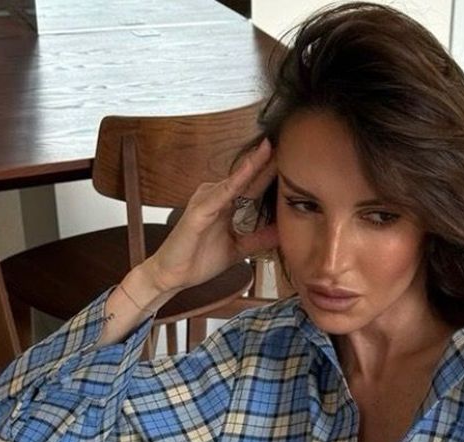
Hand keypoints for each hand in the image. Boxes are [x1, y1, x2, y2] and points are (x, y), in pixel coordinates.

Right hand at [142, 137, 278, 296]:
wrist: (172, 275)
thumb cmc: (198, 260)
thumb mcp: (237, 249)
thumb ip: (257, 239)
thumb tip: (280, 232)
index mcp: (225, 205)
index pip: (252, 185)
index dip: (270, 173)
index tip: (291, 161)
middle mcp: (216, 197)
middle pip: (246, 177)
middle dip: (266, 161)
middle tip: (287, 143)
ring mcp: (206, 200)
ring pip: (235, 180)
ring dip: (253, 165)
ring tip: (271, 149)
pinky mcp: (199, 210)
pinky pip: (221, 193)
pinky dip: (236, 181)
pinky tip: (249, 170)